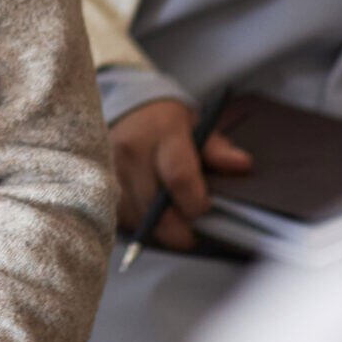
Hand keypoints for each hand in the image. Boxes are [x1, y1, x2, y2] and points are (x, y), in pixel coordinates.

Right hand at [108, 98, 252, 251]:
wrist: (126, 113)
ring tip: (172, 215)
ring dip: (159, 227)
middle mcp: (130, 152)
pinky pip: (123, 220)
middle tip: (195, 229)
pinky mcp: (98, 188)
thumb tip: (242, 165)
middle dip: (180, 227)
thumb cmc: (168, 125)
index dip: (196, 203)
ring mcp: (110, 171)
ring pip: (140, 219)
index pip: (179, 177)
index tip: (206, 211)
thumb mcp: (197, 127)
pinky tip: (151, 211)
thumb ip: (218, 150)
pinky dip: (141, 223)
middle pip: (156, 208)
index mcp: (161, 133)